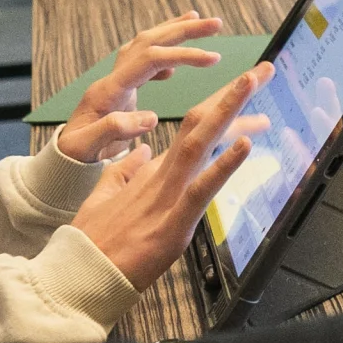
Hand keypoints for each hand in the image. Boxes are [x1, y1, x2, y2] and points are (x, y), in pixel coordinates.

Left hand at [61, 14, 227, 163]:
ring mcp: (116, 80)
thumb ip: (115, 130)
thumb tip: (151, 117)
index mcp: (109, 90)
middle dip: (183, 30)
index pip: (149, 59)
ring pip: (145, 44)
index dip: (181, 55)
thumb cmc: (74, 154)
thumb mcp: (88, 147)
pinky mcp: (120, 87)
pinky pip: (142, 58)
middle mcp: (112, 78)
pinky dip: (162, 50)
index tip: (213, 58)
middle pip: (149, 41)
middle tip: (215, 24)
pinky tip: (176, 62)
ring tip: (198, 21)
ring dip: (173, 31)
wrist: (62, 156)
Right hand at [67, 62, 269, 287]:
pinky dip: (224, 165)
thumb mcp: (105, 198)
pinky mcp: (173, 223)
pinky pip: (202, 188)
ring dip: (229, 109)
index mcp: (153, 172)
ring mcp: (168, 196)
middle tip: (264, 69)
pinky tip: (244, 143)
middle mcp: (164, 176)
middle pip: (201, 124)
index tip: (244, 87)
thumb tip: (139, 153)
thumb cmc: (92, 242)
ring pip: (201, 143)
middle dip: (234, 95)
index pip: (193, 130)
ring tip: (252, 81)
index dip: (220, 107)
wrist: (77, 273)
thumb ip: (124, 172)